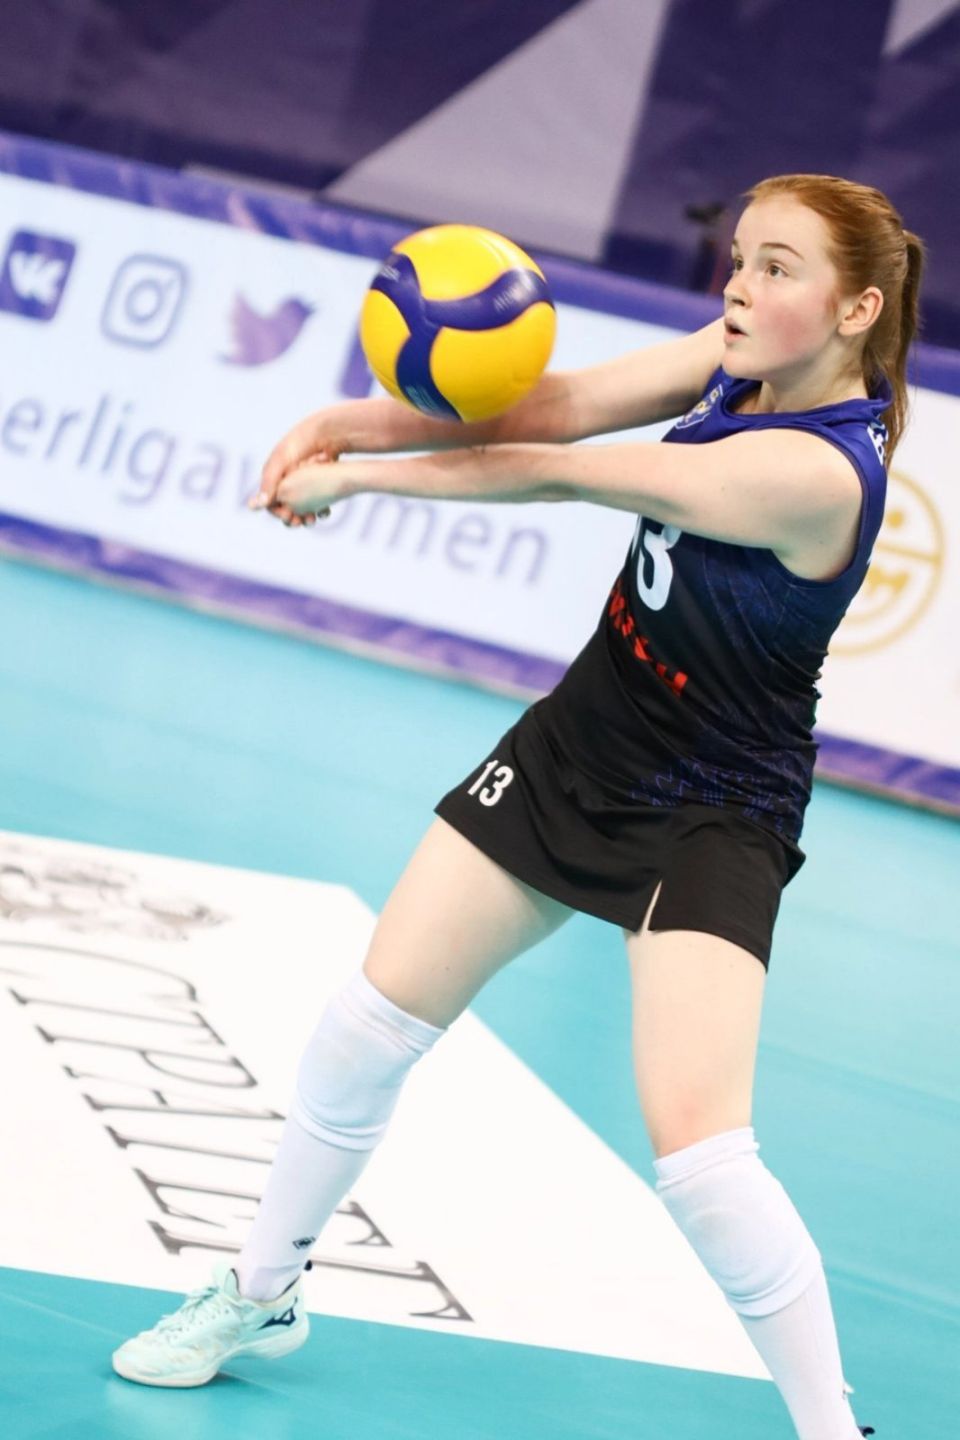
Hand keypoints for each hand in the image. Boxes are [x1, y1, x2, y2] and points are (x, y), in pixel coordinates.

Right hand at [254, 409, 347, 527]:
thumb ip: (269, 483)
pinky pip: (316, 502)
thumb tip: (254, 506)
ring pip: (302, 508)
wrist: (324, 434)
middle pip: (287, 507)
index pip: (271, 502)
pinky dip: (320, 508)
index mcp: (274, 477)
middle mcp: (287, 482)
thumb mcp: (280, 463)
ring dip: (306, 516)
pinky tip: (325, 512)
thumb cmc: (298, 445)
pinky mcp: (317, 484)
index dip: (278, 512)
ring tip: (314, 520)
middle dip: (293, 517)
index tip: (288, 518)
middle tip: (302, 523)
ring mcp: (303, 484)